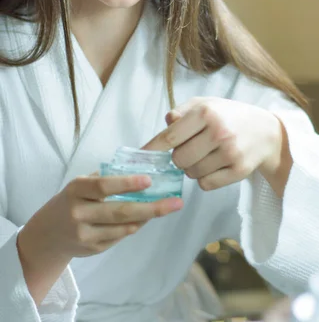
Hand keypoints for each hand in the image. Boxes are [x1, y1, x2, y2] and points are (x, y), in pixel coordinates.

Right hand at [18, 174, 182, 259]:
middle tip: (176, 203)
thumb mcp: (83, 184)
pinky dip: (135, 226)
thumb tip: (145, 163)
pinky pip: (120, 237)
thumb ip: (108, 177)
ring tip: (166, 207)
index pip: (104, 186)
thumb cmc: (73, 200)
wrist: (48, 234)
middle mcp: (79, 213)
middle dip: (152, 208)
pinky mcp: (92, 249)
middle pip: (120, 211)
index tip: (149, 180)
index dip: (127, 183)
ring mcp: (85, 234)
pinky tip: (145, 218)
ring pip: (124, 227)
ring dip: (147, 217)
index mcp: (77, 189)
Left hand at [143, 97, 287, 192]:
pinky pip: (206, 185)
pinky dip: (204, 179)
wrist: (267, 131)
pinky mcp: (239, 171)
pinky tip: (214, 166)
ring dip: (191, 168)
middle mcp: (218, 132)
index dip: (153, 149)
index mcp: (206, 112)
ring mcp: (230, 152)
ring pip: (191, 174)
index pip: (171, 136)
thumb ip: (182, 111)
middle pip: (179, 159)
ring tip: (204, 156)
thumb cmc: (229, 115)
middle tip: (189, 150)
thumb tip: (167, 123)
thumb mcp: (206, 103)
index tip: (141, 157)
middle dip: (178, 158)